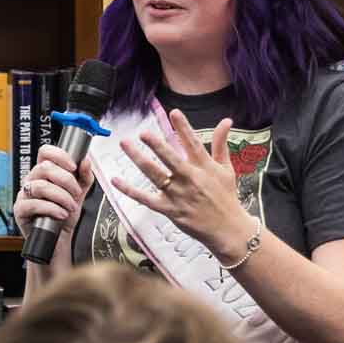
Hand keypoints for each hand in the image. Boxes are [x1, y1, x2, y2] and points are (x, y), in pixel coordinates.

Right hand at [14, 144, 95, 252]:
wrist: (59, 238)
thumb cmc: (65, 213)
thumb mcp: (79, 193)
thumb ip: (84, 176)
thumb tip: (85, 161)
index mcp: (44, 172)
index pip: (45, 152)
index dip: (59, 155)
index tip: (73, 167)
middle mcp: (32, 180)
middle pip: (44, 168)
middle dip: (66, 180)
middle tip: (76, 193)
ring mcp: (24, 194)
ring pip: (40, 186)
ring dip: (60, 196)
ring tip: (70, 206)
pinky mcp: (20, 209)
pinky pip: (33, 204)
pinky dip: (51, 208)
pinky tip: (61, 213)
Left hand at [110, 110, 256, 260]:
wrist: (228, 229)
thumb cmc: (226, 197)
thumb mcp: (226, 168)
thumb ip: (221, 144)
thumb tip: (226, 121)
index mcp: (204, 167)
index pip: (193, 143)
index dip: (184, 127)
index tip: (174, 113)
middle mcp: (190, 178)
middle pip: (171, 159)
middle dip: (157, 145)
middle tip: (143, 132)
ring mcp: (178, 194)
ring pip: (155, 174)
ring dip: (139, 159)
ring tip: (126, 144)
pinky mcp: (169, 209)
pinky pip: (145, 198)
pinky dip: (129, 190)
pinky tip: (115, 180)